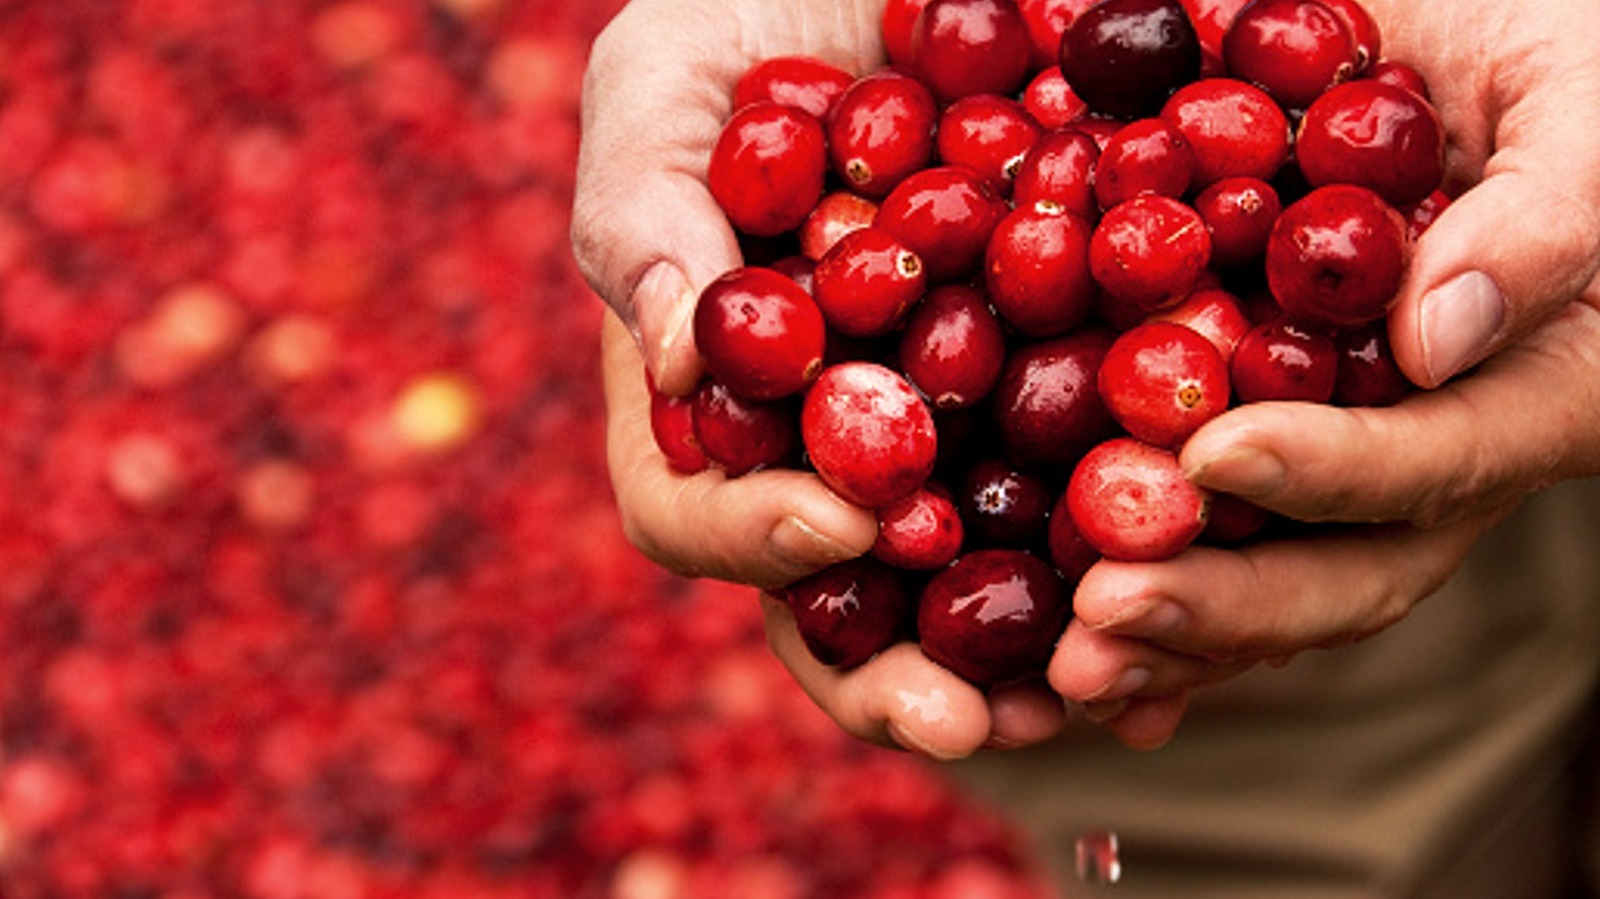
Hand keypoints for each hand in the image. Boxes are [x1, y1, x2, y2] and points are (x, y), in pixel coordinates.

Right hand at [581, 0, 1073, 754]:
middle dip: (898, 673)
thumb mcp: (669, 80)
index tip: (839, 519)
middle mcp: (827, 446)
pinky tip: (1202, 606)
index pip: (696, 510)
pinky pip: (1099, 503)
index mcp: (716, 400)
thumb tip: (671, 340)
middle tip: (973, 718)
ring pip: (977, 585)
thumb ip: (643, 204)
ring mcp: (948, 436)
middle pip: (841, 600)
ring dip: (1033, 659)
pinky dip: (1141, 563)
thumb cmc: (752, 20)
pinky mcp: (1069, 396)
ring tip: (1106, 690)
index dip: (752, 537)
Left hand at [1050, 0, 1599, 746]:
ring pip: (1250, 573)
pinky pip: (1185, 526)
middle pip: (1334, 571)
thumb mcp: (1576, 104)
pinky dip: (1118, 575)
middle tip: (1103, 621)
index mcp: (1528, 393)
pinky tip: (1040, 633)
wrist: (1435, 42)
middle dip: (1219, 606)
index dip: (1328, 471)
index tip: (1211, 453)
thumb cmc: (1548, 52)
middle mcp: (1423, 455)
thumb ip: (1542, 215)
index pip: (1432, 463)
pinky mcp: (1246, 429)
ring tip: (1055, 663)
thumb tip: (1444, 335)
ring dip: (1154, 625)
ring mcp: (1331, 457)